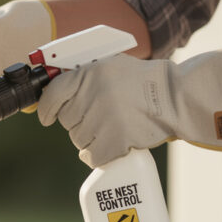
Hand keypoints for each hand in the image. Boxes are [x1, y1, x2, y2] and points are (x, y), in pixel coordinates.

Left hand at [37, 47, 221, 167]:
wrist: (174, 97)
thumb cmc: (142, 82)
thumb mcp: (109, 66)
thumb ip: (83, 77)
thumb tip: (55, 93)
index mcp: (89, 74)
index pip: (53, 94)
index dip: (46, 108)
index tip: (46, 117)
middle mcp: (93, 95)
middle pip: (67, 120)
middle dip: (78, 121)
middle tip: (100, 116)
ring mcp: (104, 119)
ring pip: (78, 139)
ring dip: (90, 138)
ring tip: (111, 127)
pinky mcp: (115, 140)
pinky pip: (91, 156)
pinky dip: (97, 155)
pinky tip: (110, 145)